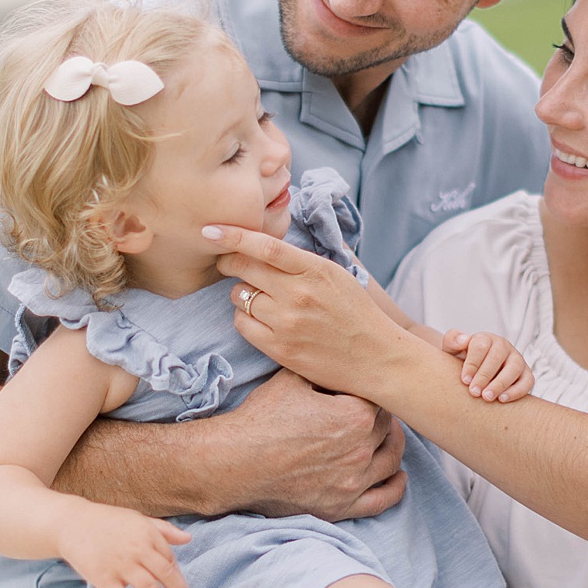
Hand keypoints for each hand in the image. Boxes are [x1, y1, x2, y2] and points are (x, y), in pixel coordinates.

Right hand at [57, 502, 191, 587]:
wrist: (72, 524)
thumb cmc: (109, 521)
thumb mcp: (140, 520)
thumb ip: (165, 531)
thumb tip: (189, 539)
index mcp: (149, 535)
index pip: (170, 559)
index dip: (177, 576)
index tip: (180, 587)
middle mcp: (138, 550)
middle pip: (166, 575)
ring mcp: (121, 565)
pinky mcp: (103, 578)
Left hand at [208, 224, 401, 396]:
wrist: (377, 357)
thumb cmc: (357, 314)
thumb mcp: (337, 276)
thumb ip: (302, 262)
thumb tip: (262, 246)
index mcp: (317, 270)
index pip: (266, 247)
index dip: (233, 235)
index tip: (210, 229)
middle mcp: (299, 295)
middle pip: (243, 269)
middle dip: (228, 262)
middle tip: (227, 262)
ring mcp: (288, 323)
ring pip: (239, 297)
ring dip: (242, 293)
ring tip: (262, 298)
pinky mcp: (279, 348)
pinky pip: (242, 324)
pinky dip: (245, 317)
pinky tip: (263, 319)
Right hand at [220, 370, 407, 519]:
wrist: (231, 463)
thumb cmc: (260, 419)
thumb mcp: (292, 379)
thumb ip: (323, 369)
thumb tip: (339, 358)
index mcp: (355, 416)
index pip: (381, 399)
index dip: (372, 393)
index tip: (365, 391)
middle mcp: (360, 449)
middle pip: (387, 429)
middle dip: (381, 418)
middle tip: (373, 412)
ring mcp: (352, 481)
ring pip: (391, 460)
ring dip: (392, 446)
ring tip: (387, 438)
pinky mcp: (341, 506)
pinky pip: (382, 500)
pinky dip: (395, 487)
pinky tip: (398, 477)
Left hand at [441, 331, 534, 402]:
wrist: (474, 375)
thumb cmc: (461, 362)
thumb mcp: (452, 350)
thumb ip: (452, 340)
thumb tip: (463, 340)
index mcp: (485, 339)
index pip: (481, 345)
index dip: (472, 363)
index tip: (464, 380)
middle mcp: (503, 346)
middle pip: (498, 356)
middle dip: (485, 375)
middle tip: (474, 392)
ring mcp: (516, 359)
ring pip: (514, 367)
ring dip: (501, 383)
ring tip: (487, 397)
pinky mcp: (526, 374)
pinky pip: (527, 381)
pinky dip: (517, 391)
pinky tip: (502, 399)